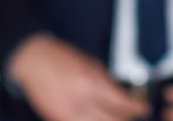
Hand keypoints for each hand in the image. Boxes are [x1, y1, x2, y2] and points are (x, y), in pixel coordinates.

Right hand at [7, 34, 147, 120]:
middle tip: (131, 114)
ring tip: (113, 116)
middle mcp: (80, 102)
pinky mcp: (58, 120)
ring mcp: (68, 115)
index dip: (137, 107)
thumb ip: (105, 80)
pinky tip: (94, 116)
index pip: (123, 104)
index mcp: (89, 84)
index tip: (143, 107)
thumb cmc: (57, 57)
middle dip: (126, 118)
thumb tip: (122, 94)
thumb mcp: (87, 63)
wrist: (30, 61)